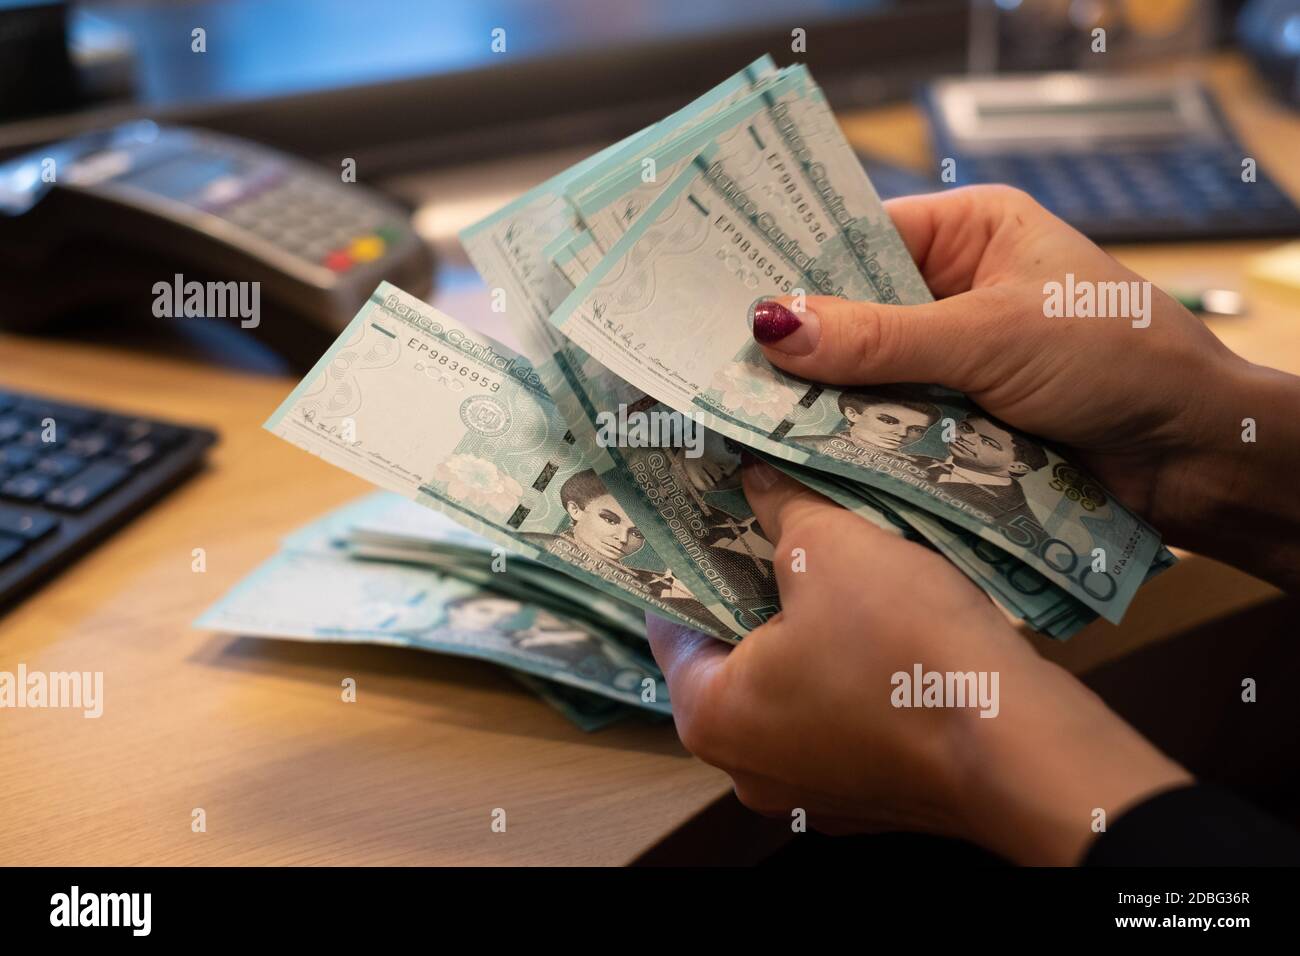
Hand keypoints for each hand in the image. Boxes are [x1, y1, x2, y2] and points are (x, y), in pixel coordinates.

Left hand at [648, 460, 1191, 863]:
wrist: (1021, 745)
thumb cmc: (901, 644)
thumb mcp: (829, 548)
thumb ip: (779, 508)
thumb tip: (754, 478)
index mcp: (709, 716)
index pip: (670, 623)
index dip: (688, 557)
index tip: (708, 511)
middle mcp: (745, 768)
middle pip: (729, 658)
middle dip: (751, 590)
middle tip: (769, 524)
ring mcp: (810, 791)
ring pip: (787, 689)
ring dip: (803, 632)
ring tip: (826, 563)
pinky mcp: (869, 797)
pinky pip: (837, 719)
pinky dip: (845, 674)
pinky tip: (876, 624)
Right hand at [751, 186, 1299, 589]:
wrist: (1195, 453)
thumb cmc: (1114, 357)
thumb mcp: (990, 335)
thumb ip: (880, 338)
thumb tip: (774, 325)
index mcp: (971, 231)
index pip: (862, 239)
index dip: (799, 270)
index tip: (729, 300)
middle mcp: (957, 289)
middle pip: (856, 314)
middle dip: (806, 348)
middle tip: (726, 371)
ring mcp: (956, 360)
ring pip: (868, 377)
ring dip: (828, 403)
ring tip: (749, 418)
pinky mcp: (960, 421)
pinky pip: (892, 425)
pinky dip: (860, 442)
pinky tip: (804, 455)